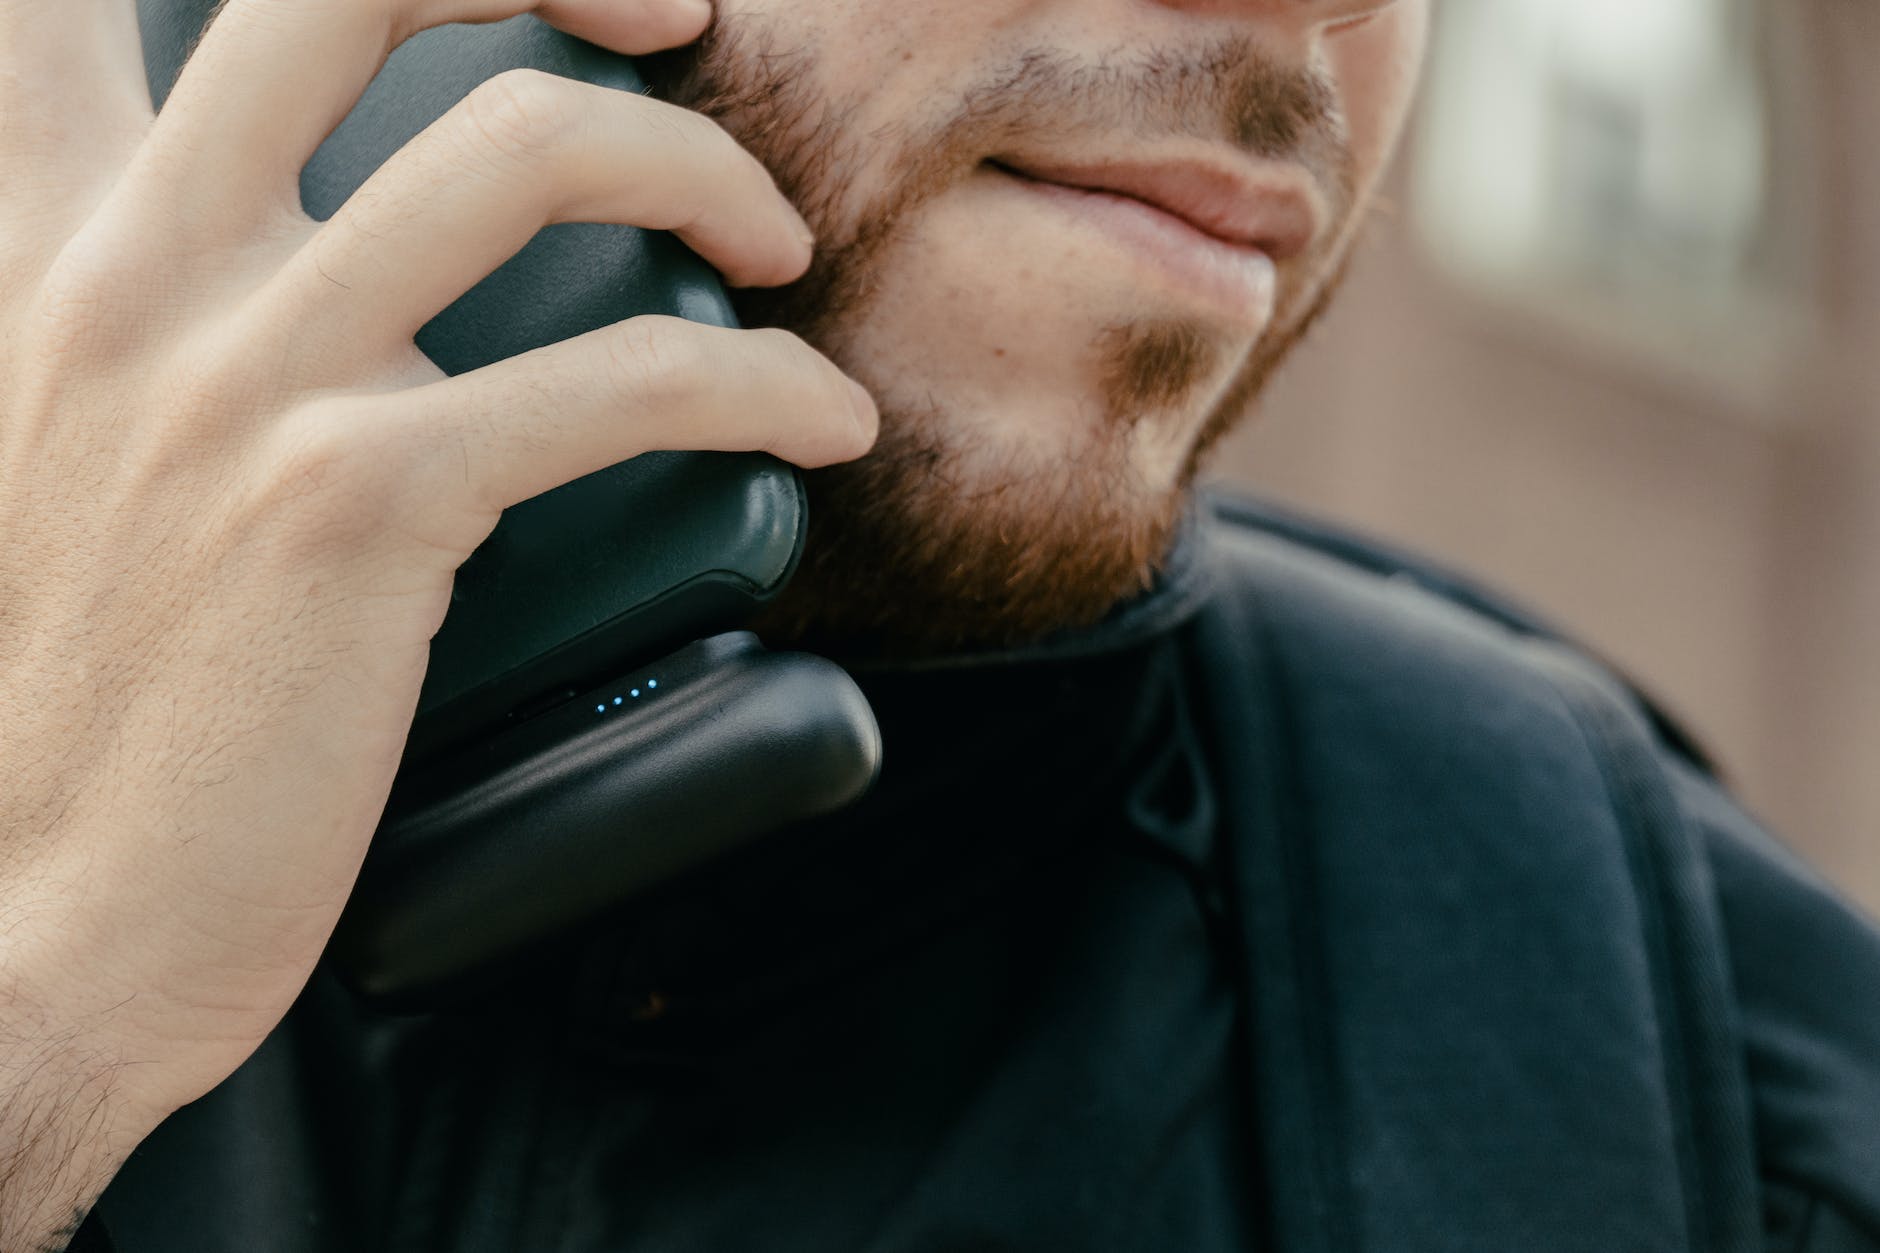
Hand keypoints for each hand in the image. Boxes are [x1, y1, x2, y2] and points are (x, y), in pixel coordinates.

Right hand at [0, 0, 874, 1241]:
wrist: (29, 922)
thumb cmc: (62, 712)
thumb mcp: (38, 451)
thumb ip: (134, 318)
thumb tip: (297, 258)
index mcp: (35, 246)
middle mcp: (128, 272)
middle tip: (671, 22)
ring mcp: (244, 378)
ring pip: (525, 148)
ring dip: (698, 167)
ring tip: (773, 244)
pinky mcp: (358, 502)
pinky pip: (623, 380)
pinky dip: (760, 386)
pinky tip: (818, 423)